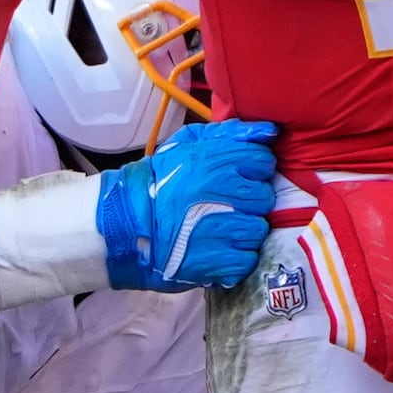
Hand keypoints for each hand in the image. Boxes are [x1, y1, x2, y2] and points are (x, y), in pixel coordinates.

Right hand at [93, 117, 278, 291]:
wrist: (123, 225)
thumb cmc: (158, 182)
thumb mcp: (185, 144)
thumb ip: (229, 133)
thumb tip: (269, 131)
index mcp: (215, 161)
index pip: (263, 161)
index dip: (252, 171)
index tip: (236, 179)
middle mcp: (222, 192)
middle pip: (264, 197)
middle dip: (249, 202)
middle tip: (227, 206)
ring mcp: (222, 229)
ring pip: (258, 229)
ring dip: (243, 231)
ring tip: (220, 230)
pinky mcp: (217, 261)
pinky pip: (248, 259)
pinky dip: (236, 258)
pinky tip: (218, 250)